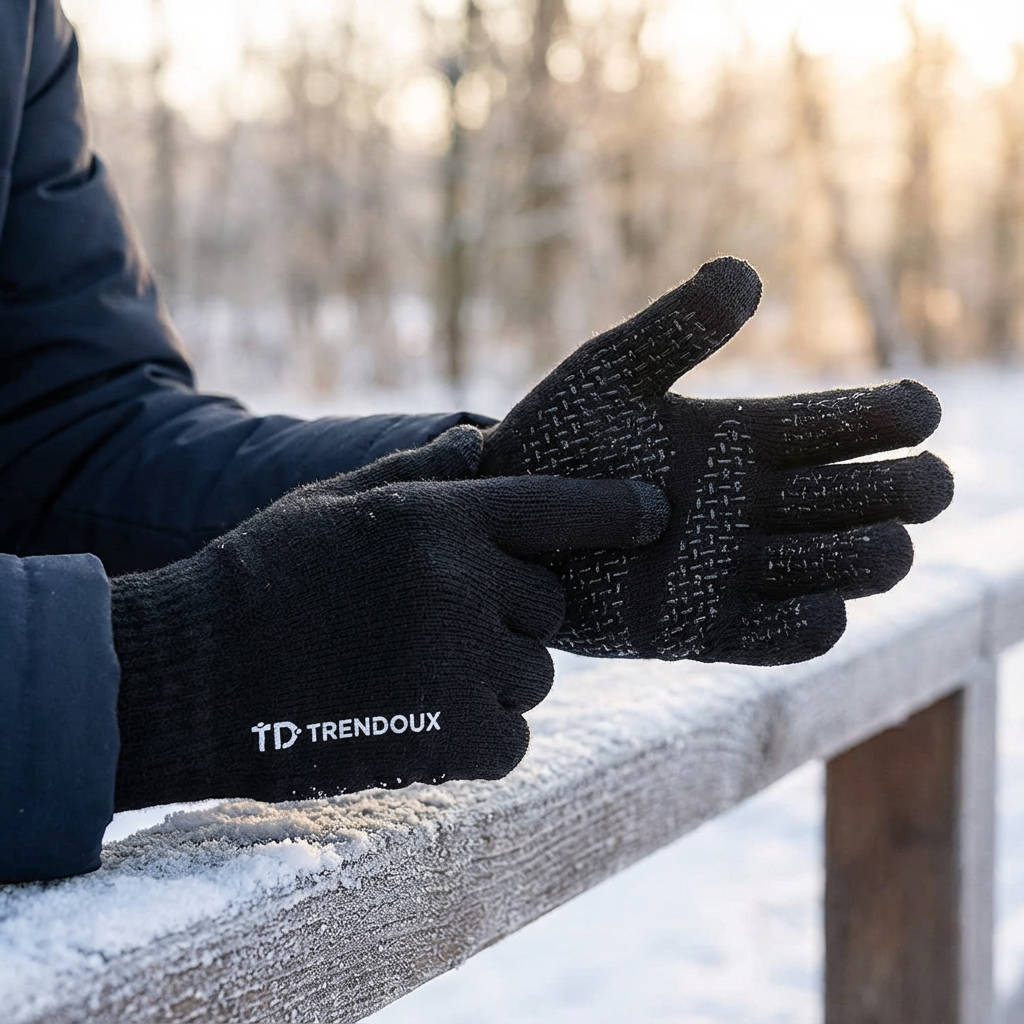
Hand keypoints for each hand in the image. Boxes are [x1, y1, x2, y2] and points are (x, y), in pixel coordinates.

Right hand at [110, 426, 667, 807]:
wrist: (195, 674)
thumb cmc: (263, 578)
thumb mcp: (333, 501)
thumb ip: (417, 473)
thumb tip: (477, 438)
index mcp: (439, 519)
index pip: (559, 507)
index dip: (615, 510)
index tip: (654, 515)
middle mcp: (464, 583)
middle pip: (548, 609)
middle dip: (510, 618)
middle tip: (436, 629)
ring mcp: (463, 663)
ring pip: (530, 676)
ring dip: (490, 679)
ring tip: (409, 677)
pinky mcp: (454, 740)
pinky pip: (510, 738)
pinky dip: (477, 737)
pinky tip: (411, 723)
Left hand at [481, 258, 953, 664]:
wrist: (500, 521)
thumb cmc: (553, 439)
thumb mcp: (608, 375)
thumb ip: (673, 329)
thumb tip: (746, 273)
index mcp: (745, 439)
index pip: (843, 426)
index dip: (890, 417)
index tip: (917, 408)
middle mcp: (755, 505)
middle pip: (864, 499)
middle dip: (906, 490)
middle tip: (922, 482)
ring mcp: (735, 569)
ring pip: (841, 568)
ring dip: (871, 556)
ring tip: (879, 540)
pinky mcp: (703, 629)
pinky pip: (780, 638)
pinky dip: (810, 627)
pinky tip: (818, 608)